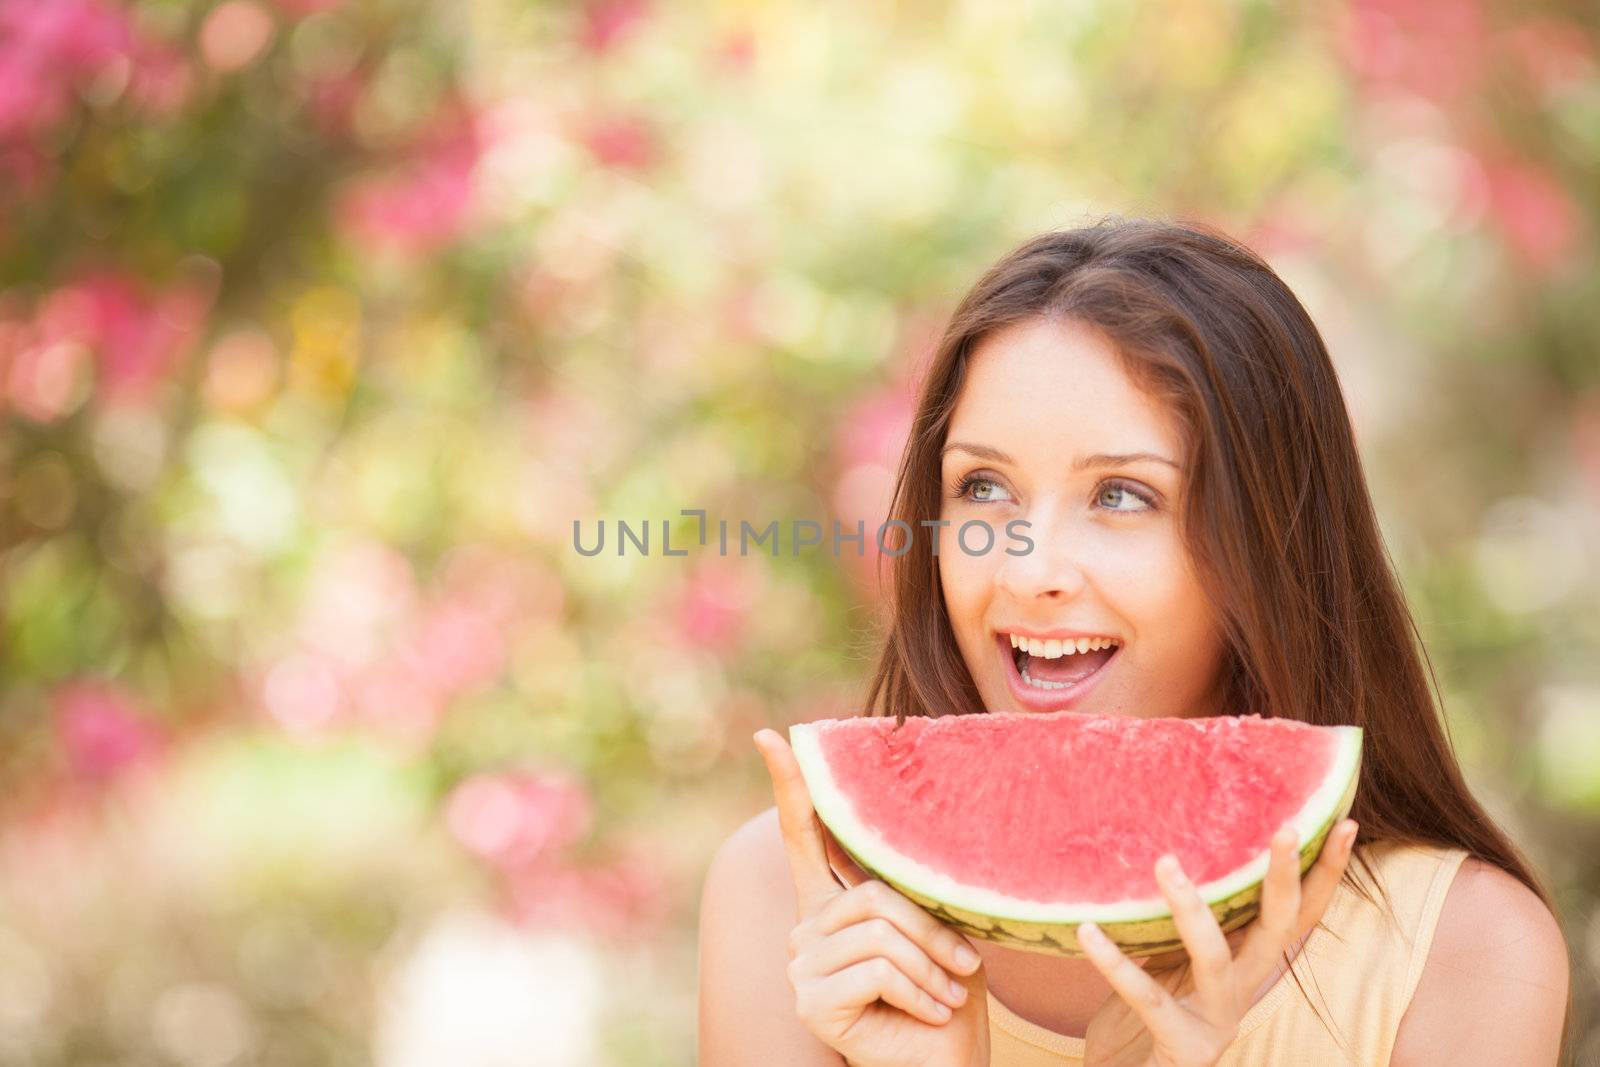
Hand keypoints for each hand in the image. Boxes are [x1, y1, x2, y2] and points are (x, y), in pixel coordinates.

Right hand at [753, 728, 990, 1066]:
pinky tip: (927, 1013)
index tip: (772, 736)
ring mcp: (803, 966)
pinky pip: (878, 968)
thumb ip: (908, 888)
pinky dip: (918, 991)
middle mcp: (807, 929)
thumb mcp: (935, 930)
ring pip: (879, 930)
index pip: (807, 837)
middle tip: (965, 967)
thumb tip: (915, 825)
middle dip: (931, 930)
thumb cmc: (945, 998)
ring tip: (947, 995)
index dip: (791, 786)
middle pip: (872, 893)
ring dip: (931, 966)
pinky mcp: (811, 1000)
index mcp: (832, 905)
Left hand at [1078, 819, 1359, 1066]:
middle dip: (1285, 877)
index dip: (1326, 871)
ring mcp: (1217, 1017)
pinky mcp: (1181, 1042)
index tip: (1345, 821)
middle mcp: (1246, 987)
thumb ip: (1190, 913)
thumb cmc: (1159, 1008)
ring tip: (1164, 862)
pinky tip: (1088, 931)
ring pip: (1214, 957)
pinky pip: (1146, 996)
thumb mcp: (1179, 953)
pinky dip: (1114, 963)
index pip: (1302, 913)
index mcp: (1252, 961)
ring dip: (1190, 909)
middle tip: (1285, 827)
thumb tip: (1176, 838)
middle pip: (1279, 928)